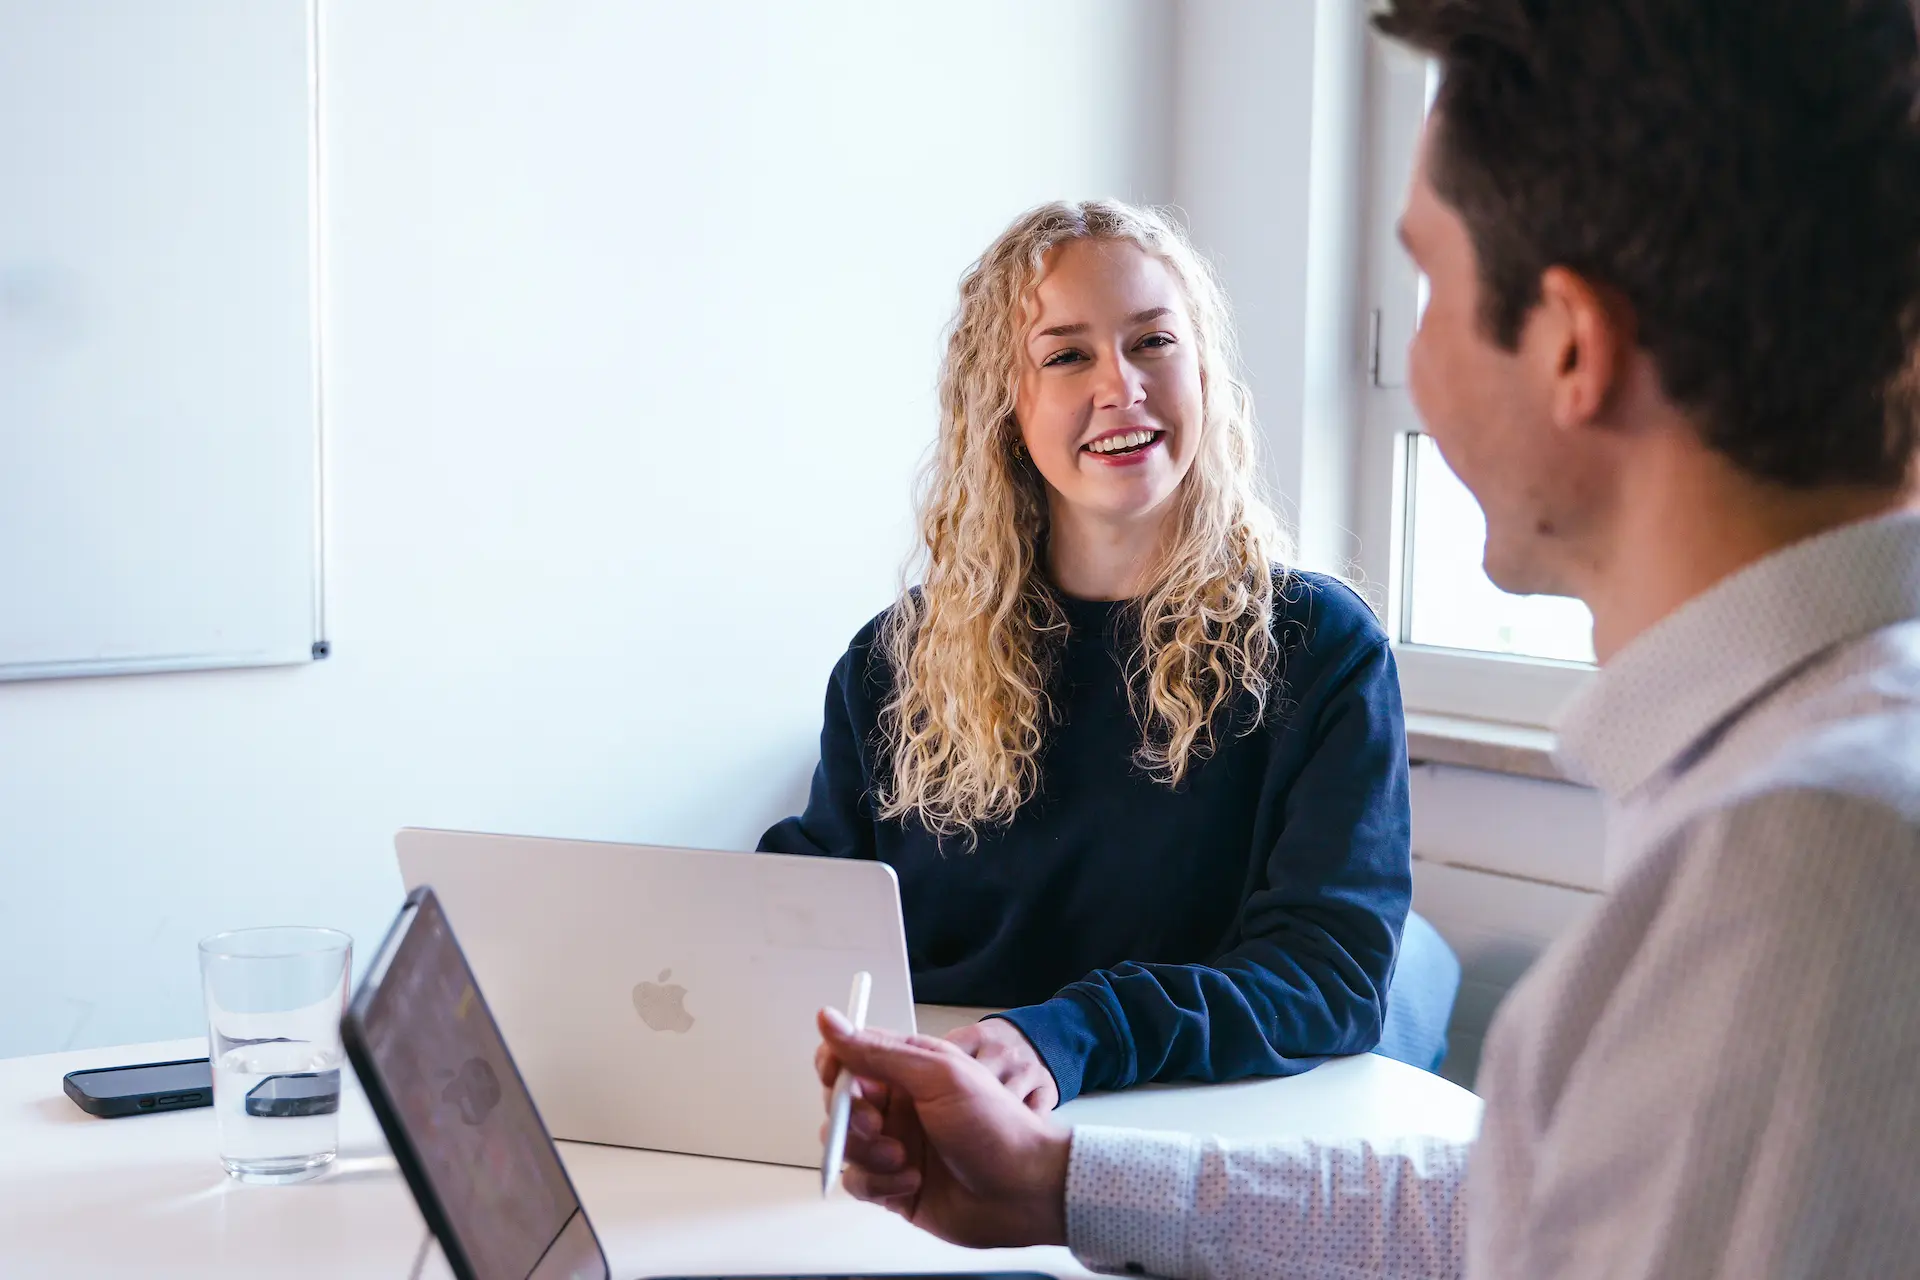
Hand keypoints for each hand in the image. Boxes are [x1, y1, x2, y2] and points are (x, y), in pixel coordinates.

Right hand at [815, 1008, 1071, 1249]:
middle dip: (851, 1116)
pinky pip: (858, 1182)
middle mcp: (898, 1105)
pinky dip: (878, 1184)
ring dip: (867, 1153)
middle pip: (841, 1103)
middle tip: (878, 1124)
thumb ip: (878, 1052)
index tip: (836, 1077)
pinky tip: (911, 1182)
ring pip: (845, 1145)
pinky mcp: (894, 1185)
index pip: (850, 1056)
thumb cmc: (997, 1126)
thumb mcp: (939, 1076)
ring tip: (903, 1159)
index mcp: (909, 1070)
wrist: (1026, 1191)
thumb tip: (830, 1019)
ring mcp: (895, 1145)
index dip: (835, 1064)